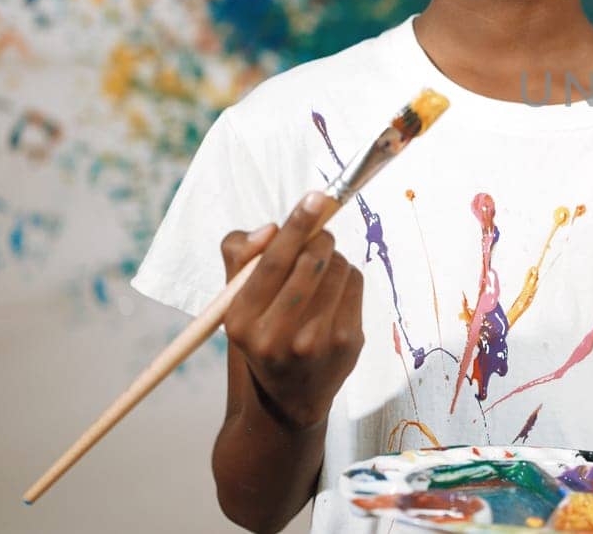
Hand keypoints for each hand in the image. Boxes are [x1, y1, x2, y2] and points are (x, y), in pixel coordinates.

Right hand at [220, 191, 364, 430]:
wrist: (289, 396)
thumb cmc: (261, 331)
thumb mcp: (236, 299)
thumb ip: (241, 256)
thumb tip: (270, 229)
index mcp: (241, 321)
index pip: (272, 262)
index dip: (297, 225)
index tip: (316, 197)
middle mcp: (276, 336)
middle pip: (312, 260)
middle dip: (320, 236)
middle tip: (319, 233)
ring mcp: (316, 343)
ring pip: (339, 268)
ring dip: (333, 257)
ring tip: (320, 271)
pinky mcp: (347, 343)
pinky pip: (356, 284)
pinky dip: (347, 276)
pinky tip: (333, 291)